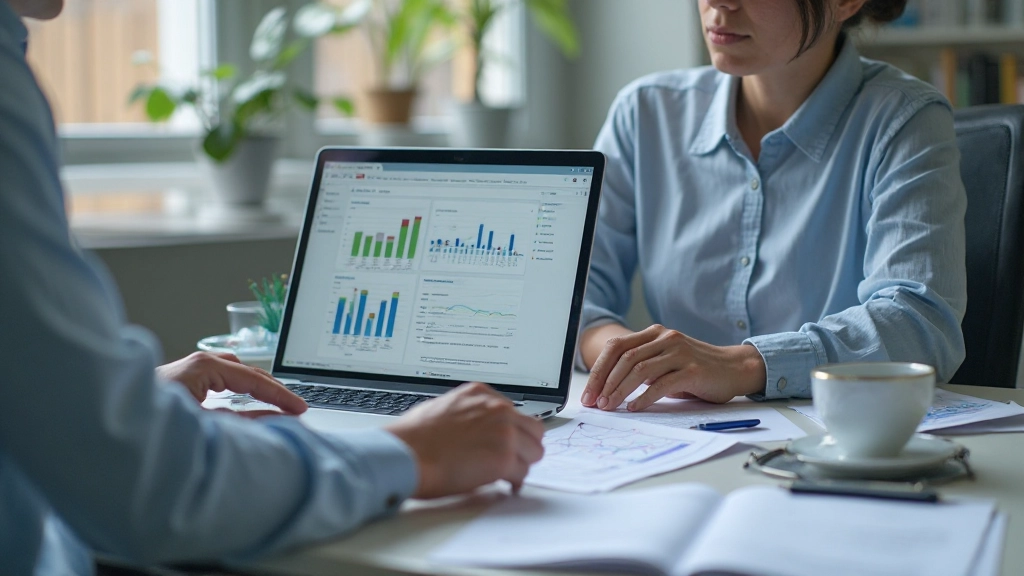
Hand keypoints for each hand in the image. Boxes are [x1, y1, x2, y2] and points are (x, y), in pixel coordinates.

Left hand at [156, 352, 306, 414]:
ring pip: (232, 371)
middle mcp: (195, 363)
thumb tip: (273, 419)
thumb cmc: (147, 425)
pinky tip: (242, 399)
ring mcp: (186, 369)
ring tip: (274, 402)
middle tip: (294, 407)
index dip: (281, 395)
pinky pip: (218, 377)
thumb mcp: (205, 426)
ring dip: (254, 385)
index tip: (300, 408)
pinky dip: (237, 387)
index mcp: (203, 367)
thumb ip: (244, 422)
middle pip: (246, 371)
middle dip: (272, 389)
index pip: (254, 379)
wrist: (103, 425)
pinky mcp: (179, 380)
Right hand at [385, 382, 544, 498]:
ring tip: (506, 473)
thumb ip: (468, 414)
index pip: (514, 412)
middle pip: (533, 429)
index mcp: (480, 394)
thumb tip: (476, 431)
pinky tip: (502, 484)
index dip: (512, 431)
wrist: (404, 454)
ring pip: (534, 451)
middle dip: (524, 446)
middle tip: (513, 460)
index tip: (509, 442)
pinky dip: (514, 481)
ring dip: (521, 464)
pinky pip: (522, 473)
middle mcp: (496, 409)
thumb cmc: (412, 437)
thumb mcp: (442, 407)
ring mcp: (504, 433)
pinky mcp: (504, 458)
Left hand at [580, 324, 766, 410]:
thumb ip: (640, 368)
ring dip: (620, 390)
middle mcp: (665, 338)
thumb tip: (607, 390)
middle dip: (605, 383)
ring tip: (611, 407)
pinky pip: (662, 383)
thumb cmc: (695, 370)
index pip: (616, 347)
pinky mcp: (693, 369)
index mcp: (653, 334)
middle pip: (625, 357)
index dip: (599, 370)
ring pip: (640, 369)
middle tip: (596, 403)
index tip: (589, 393)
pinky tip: (634, 407)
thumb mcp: (664, 363)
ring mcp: (679, 352)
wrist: (734, 368)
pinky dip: (645, 397)